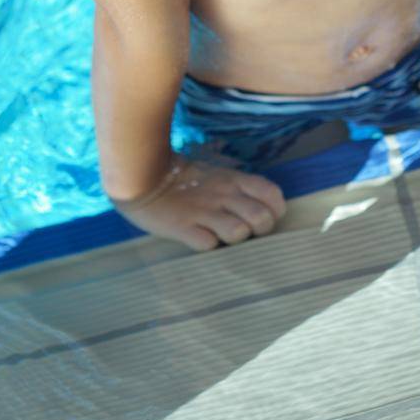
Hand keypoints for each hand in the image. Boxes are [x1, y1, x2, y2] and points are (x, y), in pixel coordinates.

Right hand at [109, 155, 286, 251]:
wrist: (144, 175)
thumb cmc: (185, 179)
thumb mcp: (217, 174)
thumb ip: (239, 187)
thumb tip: (264, 207)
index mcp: (233, 179)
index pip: (272, 194)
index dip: (275, 210)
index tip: (266, 217)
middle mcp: (223, 194)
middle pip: (261, 219)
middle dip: (260, 231)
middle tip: (246, 231)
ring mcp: (203, 211)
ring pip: (238, 233)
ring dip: (235, 240)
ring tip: (222, 236)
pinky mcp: (182, 227)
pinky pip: (207, 244)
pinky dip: (208, 245)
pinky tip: (200, 238)